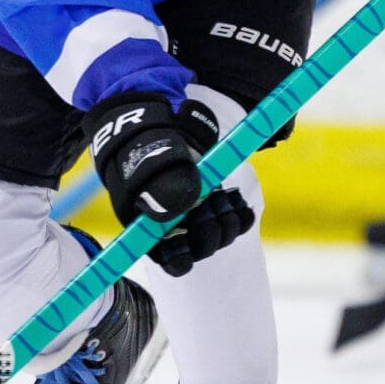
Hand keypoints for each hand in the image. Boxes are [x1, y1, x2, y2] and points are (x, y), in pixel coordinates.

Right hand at [86, 91, 253, 276]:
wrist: (158, 121)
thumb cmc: (143, 143)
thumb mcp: (146, 157)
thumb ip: (160, 182)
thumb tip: (178, 210)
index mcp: (149, 227)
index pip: (171, 262)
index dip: (183, 256)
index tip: (188, 234)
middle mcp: (176, 228)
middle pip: (202, 249)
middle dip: (210, 228)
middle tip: (209, 200)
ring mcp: (198, 215)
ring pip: (222, 235)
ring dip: (227, 218)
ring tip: (219, 193)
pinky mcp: (216, 203)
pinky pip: (237, 221)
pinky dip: (241, 212)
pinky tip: (237, 199)